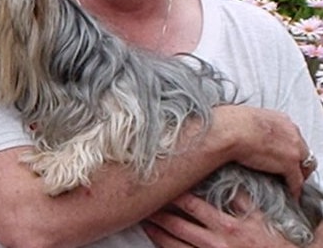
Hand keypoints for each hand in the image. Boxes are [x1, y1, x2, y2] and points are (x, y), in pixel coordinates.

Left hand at [143, 192, 295, 247]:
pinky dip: (165, 247)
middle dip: (158, 212)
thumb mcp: (260, 217)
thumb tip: (225, 174)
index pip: (192, 204)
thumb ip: (240, 197)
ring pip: (174, 244)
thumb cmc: (272, 242)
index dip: (173, 193)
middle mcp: (215, 242)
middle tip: (143, 200)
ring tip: (143, 220)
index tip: (161, 182)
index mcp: (227, 226)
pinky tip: (156, 240)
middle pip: (177, 224)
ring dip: (156, 231)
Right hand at [212, 106, 311, 197]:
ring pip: (303, 167)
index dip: (288, 149)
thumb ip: (255, 127)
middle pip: (302, 152)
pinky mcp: (289, 164)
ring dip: (296, 175)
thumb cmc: (228, 123)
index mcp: (280, 120)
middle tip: (286, 171)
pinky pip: (296, 181)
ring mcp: (293, 148)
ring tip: (287, 182)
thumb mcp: (246, 119)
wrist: (228, 130)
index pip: (292, 137)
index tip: (281, 155)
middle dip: (296, 162)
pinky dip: (293, 189)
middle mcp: (291, 132)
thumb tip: (247, 133)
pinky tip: (288, 193)